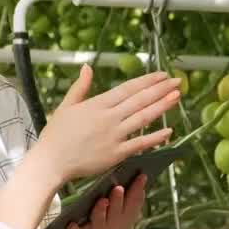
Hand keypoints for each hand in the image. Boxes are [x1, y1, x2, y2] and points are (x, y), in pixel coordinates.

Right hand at [32, 66, 180, 186]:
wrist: (50, 161)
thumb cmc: (56, 135)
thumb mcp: (66, 106)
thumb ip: (80, 86)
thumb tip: (88, 67)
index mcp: (97, 104)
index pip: (128, 89)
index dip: (147, 81)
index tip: (162, 75)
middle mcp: (108, 118)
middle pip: (140, 100)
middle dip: (161, 90)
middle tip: (178, 82)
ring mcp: (113, 136)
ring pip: (143, 118)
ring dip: (162, 107)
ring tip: (177, 97)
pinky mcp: (116, 154)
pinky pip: (139, 144)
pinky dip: (155, 137)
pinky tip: (169, 130)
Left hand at [64, 173, 146, 228]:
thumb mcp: (125, 220)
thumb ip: (132, 202)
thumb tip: (140, 177)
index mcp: (125, 218)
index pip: (134, 202)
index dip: (139, 189)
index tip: (142, 175)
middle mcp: (113, 224)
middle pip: (117, 209)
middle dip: (118, 199)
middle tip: (119, 188)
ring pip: (99, 219)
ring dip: (100, 211)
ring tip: (102, 201)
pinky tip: (71, 224)